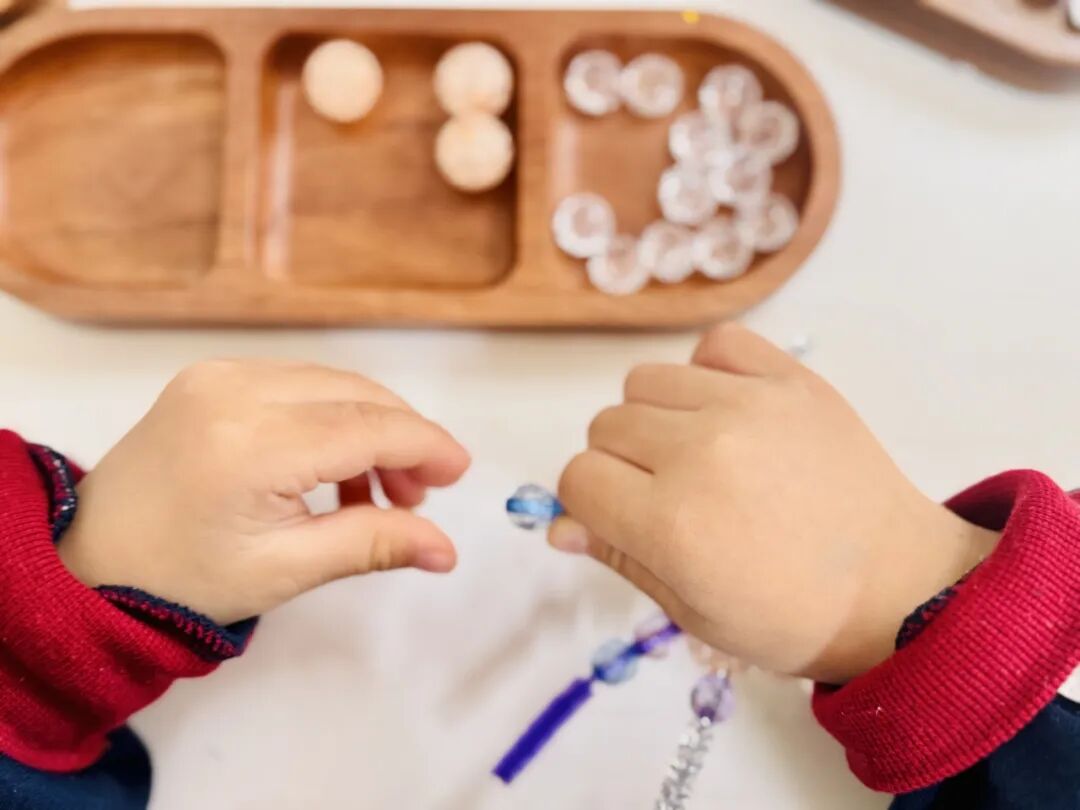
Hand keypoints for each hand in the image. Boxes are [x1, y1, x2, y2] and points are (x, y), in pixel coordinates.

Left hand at [58, 360, 470, 625]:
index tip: (460, 473)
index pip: (366, 426)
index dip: (424, 445)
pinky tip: (334, 468)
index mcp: (251, 444)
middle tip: (418, 497)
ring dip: (368, 427)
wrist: (91, 561)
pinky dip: (330, 417)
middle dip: (401, 438)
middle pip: (354, 394)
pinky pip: (296, 383)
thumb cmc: (184, 579)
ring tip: (378, 493)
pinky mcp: (210, 376)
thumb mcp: (286, 570)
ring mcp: (218, 375)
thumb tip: (447, 550)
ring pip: (330, 383)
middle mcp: (234, 390)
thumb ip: (372, 545)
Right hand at [549, 324, 998, 682]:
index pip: (577, 478)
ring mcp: (750, 406)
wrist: (900, 588)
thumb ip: (620, 558)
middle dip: (620, 465)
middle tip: (668, 496)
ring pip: (645, 381)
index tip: (620, 518)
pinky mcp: (792, 380)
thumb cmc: (791, 617)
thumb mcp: (693, 613)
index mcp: (672, 523)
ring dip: (655, 418)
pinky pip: (715, 345)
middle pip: (605, 427)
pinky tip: (727, 412)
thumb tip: (560, 525)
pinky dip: (707, 372)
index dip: (588, 503)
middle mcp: (702, 452)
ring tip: (698, 453)